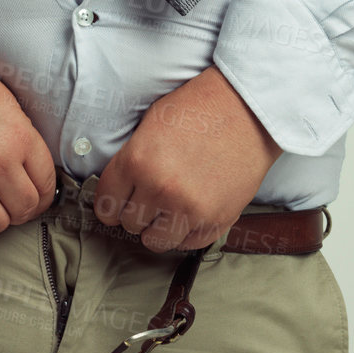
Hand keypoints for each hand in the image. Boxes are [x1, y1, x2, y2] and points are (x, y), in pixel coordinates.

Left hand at [93, 66, 282, 252]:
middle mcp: (161, 190)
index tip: (116, 200)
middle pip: (128, 223)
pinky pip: (186, 244)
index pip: (105, 204)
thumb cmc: (199, 108)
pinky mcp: (216, 221)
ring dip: (157, 227)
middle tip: (147, 196)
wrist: (248, 109)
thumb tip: (117, 188)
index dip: (109, 201)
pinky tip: (188, 210)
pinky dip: (184, 232)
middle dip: (134, 211)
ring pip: (154, 241)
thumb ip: (131, 159)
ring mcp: (190, 210)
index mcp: (138, 162)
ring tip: (166, 207)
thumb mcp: (150, 124)